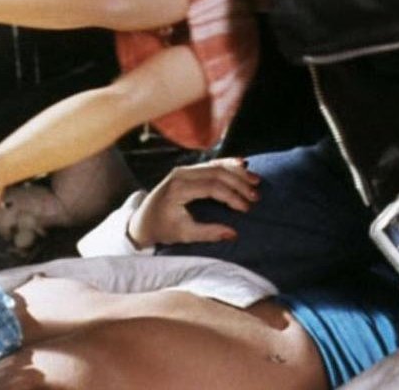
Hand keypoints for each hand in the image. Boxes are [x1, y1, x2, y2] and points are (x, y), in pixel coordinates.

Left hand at [127, 158, 260, 248]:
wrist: (142, 220)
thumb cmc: (162, 228)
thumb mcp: (183, 234)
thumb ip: (208, 233)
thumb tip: (233, 233)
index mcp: (178, 188)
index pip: (212, 187)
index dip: (232, 197)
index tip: (246, 208)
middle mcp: (180, 174)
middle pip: (217, 173)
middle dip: (239, 183)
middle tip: (256, 195)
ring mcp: (183, 170)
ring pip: (216, 165)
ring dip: (237, 172)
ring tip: (256, 181)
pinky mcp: (187, 170)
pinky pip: (211, 164)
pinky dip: (228, 164)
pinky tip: (243, 164)